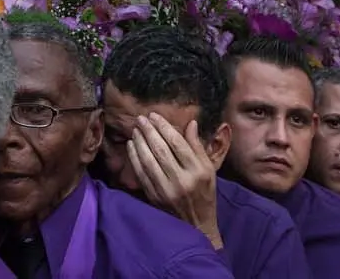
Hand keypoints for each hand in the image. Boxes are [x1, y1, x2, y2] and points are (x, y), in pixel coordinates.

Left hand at [127, 113, 221, 249]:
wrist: (197, 224)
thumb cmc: (205, 193)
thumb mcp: (209, 170)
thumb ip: (198, 146)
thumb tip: (190, 123)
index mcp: (199, 171)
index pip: (178, 143)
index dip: (164, 127)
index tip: (154, 115)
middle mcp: (182, 180)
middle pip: (161, 150)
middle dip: (149, 131)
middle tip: (141, 118)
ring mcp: (167, 190)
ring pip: (149, 161)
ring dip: (140, 142)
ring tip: (135, 129)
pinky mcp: (155, 197)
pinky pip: (142, 174)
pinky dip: (134, 158)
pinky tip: (131, 145)